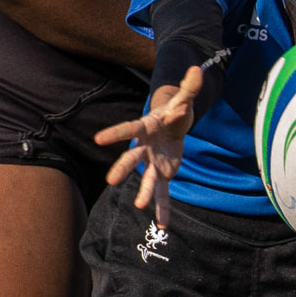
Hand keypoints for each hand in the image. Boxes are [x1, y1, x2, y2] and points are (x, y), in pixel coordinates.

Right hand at [94, 66, 203, 225]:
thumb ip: (189, 87)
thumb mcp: (185, 97)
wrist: (176, 122)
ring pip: (146, 179)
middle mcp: (146, 147)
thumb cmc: (176, 108)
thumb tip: (198, 70)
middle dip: (123, 169)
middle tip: (111, 181)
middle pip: (132, 158)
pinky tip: (164, 226)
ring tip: (139, 206)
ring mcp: (153, 162)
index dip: (115, 133)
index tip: (98, 139)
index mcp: (147, 127)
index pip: (130, 129)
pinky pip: (163, 193)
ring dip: (143, 193)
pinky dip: (163, 209)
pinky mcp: (164, 173)